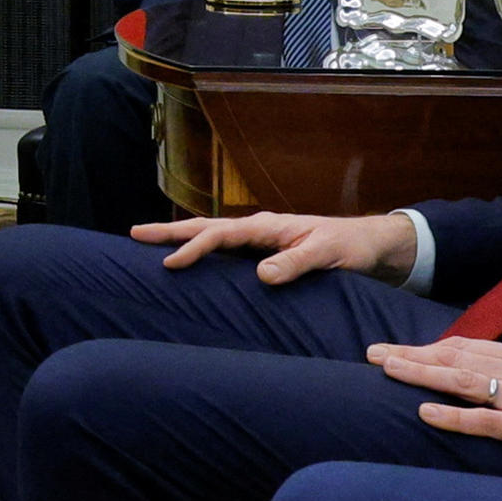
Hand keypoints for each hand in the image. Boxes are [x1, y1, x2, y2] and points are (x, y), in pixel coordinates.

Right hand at [133, 208, 421, 284]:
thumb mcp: (326, 255)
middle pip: (205, 228)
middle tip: (134, 234)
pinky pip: (223, 251)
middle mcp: (257, 229)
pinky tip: (188, 261)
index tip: (170, 263)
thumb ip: (295, 263)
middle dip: (169, 231)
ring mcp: (257, 240)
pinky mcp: (262, 252)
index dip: (193, 248)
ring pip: (210, 237)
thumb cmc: (348, 247)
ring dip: (180, 239)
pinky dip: (200, 252)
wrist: (367, 245)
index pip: (220, 234)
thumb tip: (261, 274)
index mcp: (266, 226)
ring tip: (148, 244)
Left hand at [366, 338, 501, 489]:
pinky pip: (484, 420)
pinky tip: (424, 412)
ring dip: (422, 373)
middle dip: (413, 354)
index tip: (399, 347)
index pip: (468, 347)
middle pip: (457, 357)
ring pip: (463, 380)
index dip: (430, 346)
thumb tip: (490, 369)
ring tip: (388, 370)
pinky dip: (451, 415)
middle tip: (375, 353)